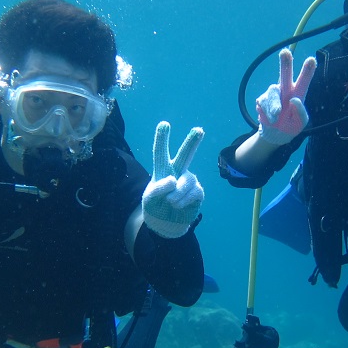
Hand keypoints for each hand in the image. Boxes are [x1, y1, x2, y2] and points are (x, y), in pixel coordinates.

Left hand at [143, 122, 204, 238]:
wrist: (166, 224)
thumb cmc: (155, 207)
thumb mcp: (148, 199)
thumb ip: (158, 188)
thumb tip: (174, 180)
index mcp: (162, 169)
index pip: (161, 152)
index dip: (162, 139)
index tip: (164, 124)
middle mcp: (177, 171)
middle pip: (185, 154)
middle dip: (192, 142)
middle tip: (199, 130)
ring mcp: (189, 181)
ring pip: (186, 181)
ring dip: (176, 194)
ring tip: (170, 202)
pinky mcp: (197, 192)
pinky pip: (193, 192)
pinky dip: (183, 201)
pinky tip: (178, 206)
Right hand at [255, 49, 316, 144]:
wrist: (276, 134)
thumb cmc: (292, 125)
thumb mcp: (300, 123)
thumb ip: (300, 112)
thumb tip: (294, 100)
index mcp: (298, 93)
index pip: (304, 80)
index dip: (308, 70)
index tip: (312, 59)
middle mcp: (286, 89)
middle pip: (285, 74)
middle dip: (285, 63)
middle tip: (285, 52)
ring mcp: (273, 93)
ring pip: (272, 92)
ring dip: (274, 105)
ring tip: (276, 116)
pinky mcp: (262, 99)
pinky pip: (263, 102)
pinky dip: (267, 112)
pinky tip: (271, 119)